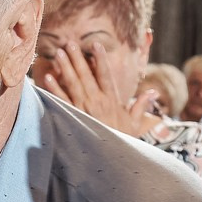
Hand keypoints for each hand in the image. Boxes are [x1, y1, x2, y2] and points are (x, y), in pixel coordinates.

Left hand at [38, 44, 152, 138]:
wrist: (110, 158)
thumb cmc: (122, 141)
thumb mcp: (135, 124)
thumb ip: (141, 106)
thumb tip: (153, 92)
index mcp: (111, 101)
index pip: (106, 75)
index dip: (101, 59)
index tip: (96, 45)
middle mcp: (97, 102)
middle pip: (86, 76)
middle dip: (78, 58)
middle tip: (70, 43)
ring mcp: (83, 110)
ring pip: (73, 84)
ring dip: (65, 68)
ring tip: (59, 53)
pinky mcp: (73, 117)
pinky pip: (62, 100)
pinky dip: (54, 89)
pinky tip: (48, 77)